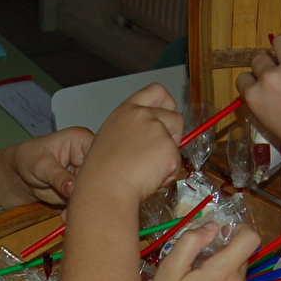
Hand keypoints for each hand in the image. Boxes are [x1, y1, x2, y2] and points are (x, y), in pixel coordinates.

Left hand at [0, 125, 96, 205]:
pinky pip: (84, 202)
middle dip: (89, 190)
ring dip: (82, 203)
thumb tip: (73, 188)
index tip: (88, 184)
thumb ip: (58, 177)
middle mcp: (89, 157)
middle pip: (99, 175)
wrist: (20, 175)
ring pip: (93, 191)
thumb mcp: (42, 165)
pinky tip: (65, 215)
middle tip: (75, 201)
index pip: (99, 152)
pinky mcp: (81, 190)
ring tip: (67, 211)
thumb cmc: (29, 158)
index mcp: (82, 140)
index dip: (98, 168)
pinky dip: (75, 210)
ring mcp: (86, 175)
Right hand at [69, 83, 183, 205]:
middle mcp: (144, 115)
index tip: (166, 114)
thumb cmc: (101, 171)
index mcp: (127, 110)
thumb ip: (133, 128)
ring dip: (169, 155)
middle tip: (156, 152)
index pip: (156, 91)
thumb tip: (152, 135)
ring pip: (179, 142)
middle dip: (173, 134)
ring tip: (147, 168)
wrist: (104, 188)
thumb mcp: (111, 136)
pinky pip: (176, 163)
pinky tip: (148, 178)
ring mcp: (158, 131)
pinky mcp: (169, 150)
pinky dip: (167, 173)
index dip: (166, 104)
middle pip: (175, 117)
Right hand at [143, 225, 258, 280]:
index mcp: (223, 273)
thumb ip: (190, 242)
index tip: (220, 234)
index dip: (239, 229)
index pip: (251, 238)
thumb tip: (211, 227)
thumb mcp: (168, 271)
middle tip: (195, 264)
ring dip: (221, 274)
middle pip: (242, 257)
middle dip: (223, 253)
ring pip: (237, 277)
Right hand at [236, 35, 280, 160]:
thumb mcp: (270, 123)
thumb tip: (272, 90)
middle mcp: (268, 77)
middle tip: (280, 75)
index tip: (262, 85)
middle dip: (267, 65)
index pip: (243, 78)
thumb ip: (265, 101)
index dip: (253, 80)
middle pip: (259, 59)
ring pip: (280, 42)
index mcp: (254, 96)